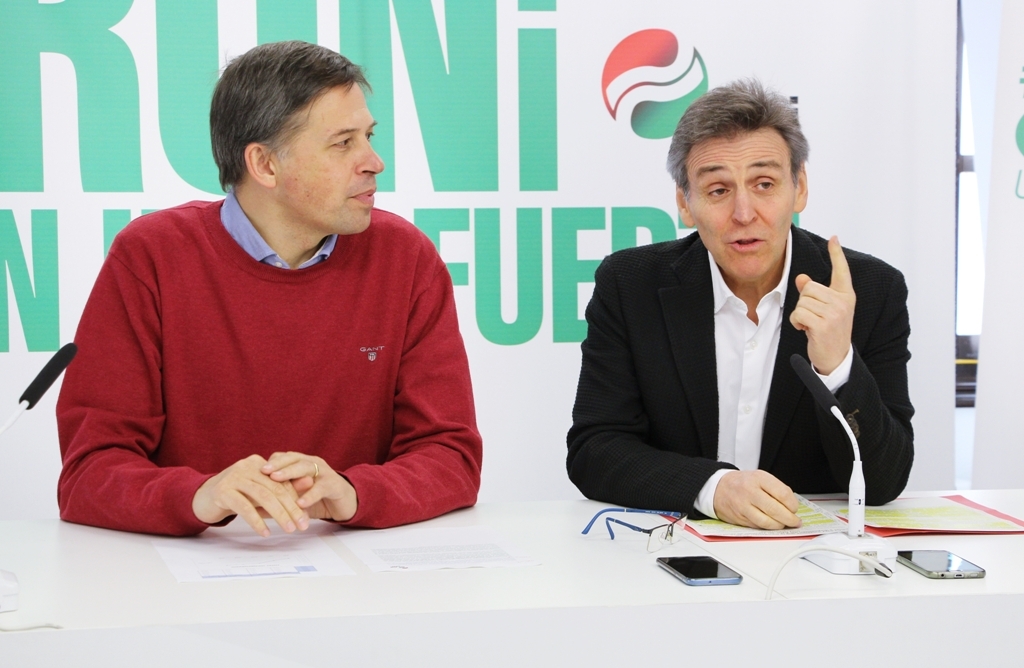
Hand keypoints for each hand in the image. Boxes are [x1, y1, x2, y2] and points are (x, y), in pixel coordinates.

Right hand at [192, 455, 310, 536]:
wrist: (202, 499)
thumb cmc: (235, 497)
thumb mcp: (258, 493)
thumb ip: (280, 490)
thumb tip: (309, 484)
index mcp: (259, 463)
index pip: (282, 481)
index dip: (296, 499)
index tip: (305, 517)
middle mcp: (247, 466)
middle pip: (275, 488)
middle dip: (291, 508)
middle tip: (302, 525)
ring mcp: (234, 477)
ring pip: (263, 496)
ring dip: (279, 515)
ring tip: (289, 529)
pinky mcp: (222, 491)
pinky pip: (244, 507)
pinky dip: (257, 521)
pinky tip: (265, 532)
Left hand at [261, 452, 357, 522]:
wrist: (344, 503)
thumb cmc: (315, 500)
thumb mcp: (294, 499)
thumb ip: (274, 502)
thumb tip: (250, 508)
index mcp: (301, 463)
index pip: (282, 457)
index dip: (269, 463)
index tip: (254, 470)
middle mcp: (312, 463)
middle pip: (292, 458)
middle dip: (277, 464)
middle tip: (263, 471)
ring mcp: (324, 472)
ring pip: (306, 467)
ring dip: (290, 472)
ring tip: (276, 479)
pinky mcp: (334, 485)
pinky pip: (321, 487)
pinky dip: (310, 495)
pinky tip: (300, 503)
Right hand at [713, 470, 801, 529]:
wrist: (718, 488)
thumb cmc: (742, 483)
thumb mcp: (759, 477)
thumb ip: (776, 488)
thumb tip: (791, 505)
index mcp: (758, 478)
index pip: (783, 493)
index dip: (793, 504)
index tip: (795, 508)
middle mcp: (750, 492)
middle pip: (776, 510)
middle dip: (790, 519)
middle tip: (795, 521)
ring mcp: (743, 506)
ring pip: (767, 522)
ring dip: (780, 526)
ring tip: (784, 524)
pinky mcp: (739, 518)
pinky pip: (758, 527)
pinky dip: (768, 528)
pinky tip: (771, 524)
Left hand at [790, 236, 855, 374]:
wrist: (836, 358)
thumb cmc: (829, 332)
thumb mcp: (824, 310)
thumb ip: (814, 293)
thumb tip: (802, 278)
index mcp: (845, 296)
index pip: (841, 271)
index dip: (837, 254)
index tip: (834, 238)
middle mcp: (843, 301)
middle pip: (809, 287)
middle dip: (805, 302)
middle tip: (815, 318)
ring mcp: (834, 313)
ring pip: (802, 300)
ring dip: (800, 314)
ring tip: (812, 325)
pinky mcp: (823, 324)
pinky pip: (798, 313)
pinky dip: (796, 322)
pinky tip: (807, 330)